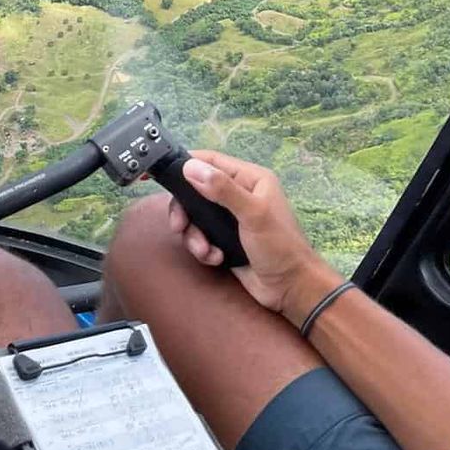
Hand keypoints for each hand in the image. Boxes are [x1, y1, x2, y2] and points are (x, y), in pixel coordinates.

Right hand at [170, 150, 341, 319]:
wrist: (291, 288)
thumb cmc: (280, 246)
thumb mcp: (253, 214)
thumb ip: (223, 190)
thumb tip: (190, 167)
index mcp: (250, 179)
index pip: (211, 161)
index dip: (185, 163)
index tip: (159, 172)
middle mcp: (239, 194)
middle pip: (196, 191)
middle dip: (185, 210)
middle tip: (179, 226)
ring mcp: (231, 218)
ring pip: (196, 216)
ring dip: (194, 235)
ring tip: (206, 251)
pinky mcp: (225, 239)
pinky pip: (202, 236)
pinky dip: (204, 248)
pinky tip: (216, 258)